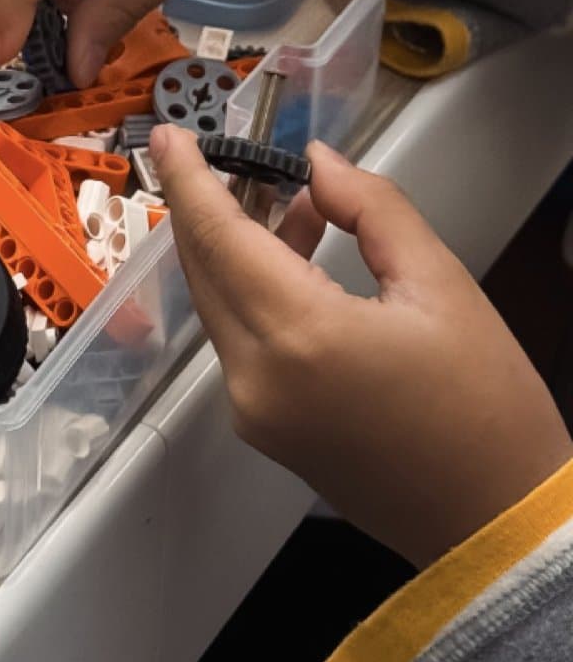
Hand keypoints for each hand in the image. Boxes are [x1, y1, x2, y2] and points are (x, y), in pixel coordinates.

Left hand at [150, 125, 571, 567]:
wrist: (493, 526)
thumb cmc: (486, 406)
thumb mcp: (442, 286)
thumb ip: (371, 209)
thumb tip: (316, 166)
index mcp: (299, 336)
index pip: (218, 238)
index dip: (188, 179)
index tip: (167, 135)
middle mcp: (253, 376)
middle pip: (204, 270)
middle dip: (204, 207)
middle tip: (217, 155)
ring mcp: (249, 408)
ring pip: (218, 304)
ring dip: (235, 248)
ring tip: (288, 202)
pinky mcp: (260, 426)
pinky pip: (237, 339)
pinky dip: (252, 292)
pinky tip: (295, 259)